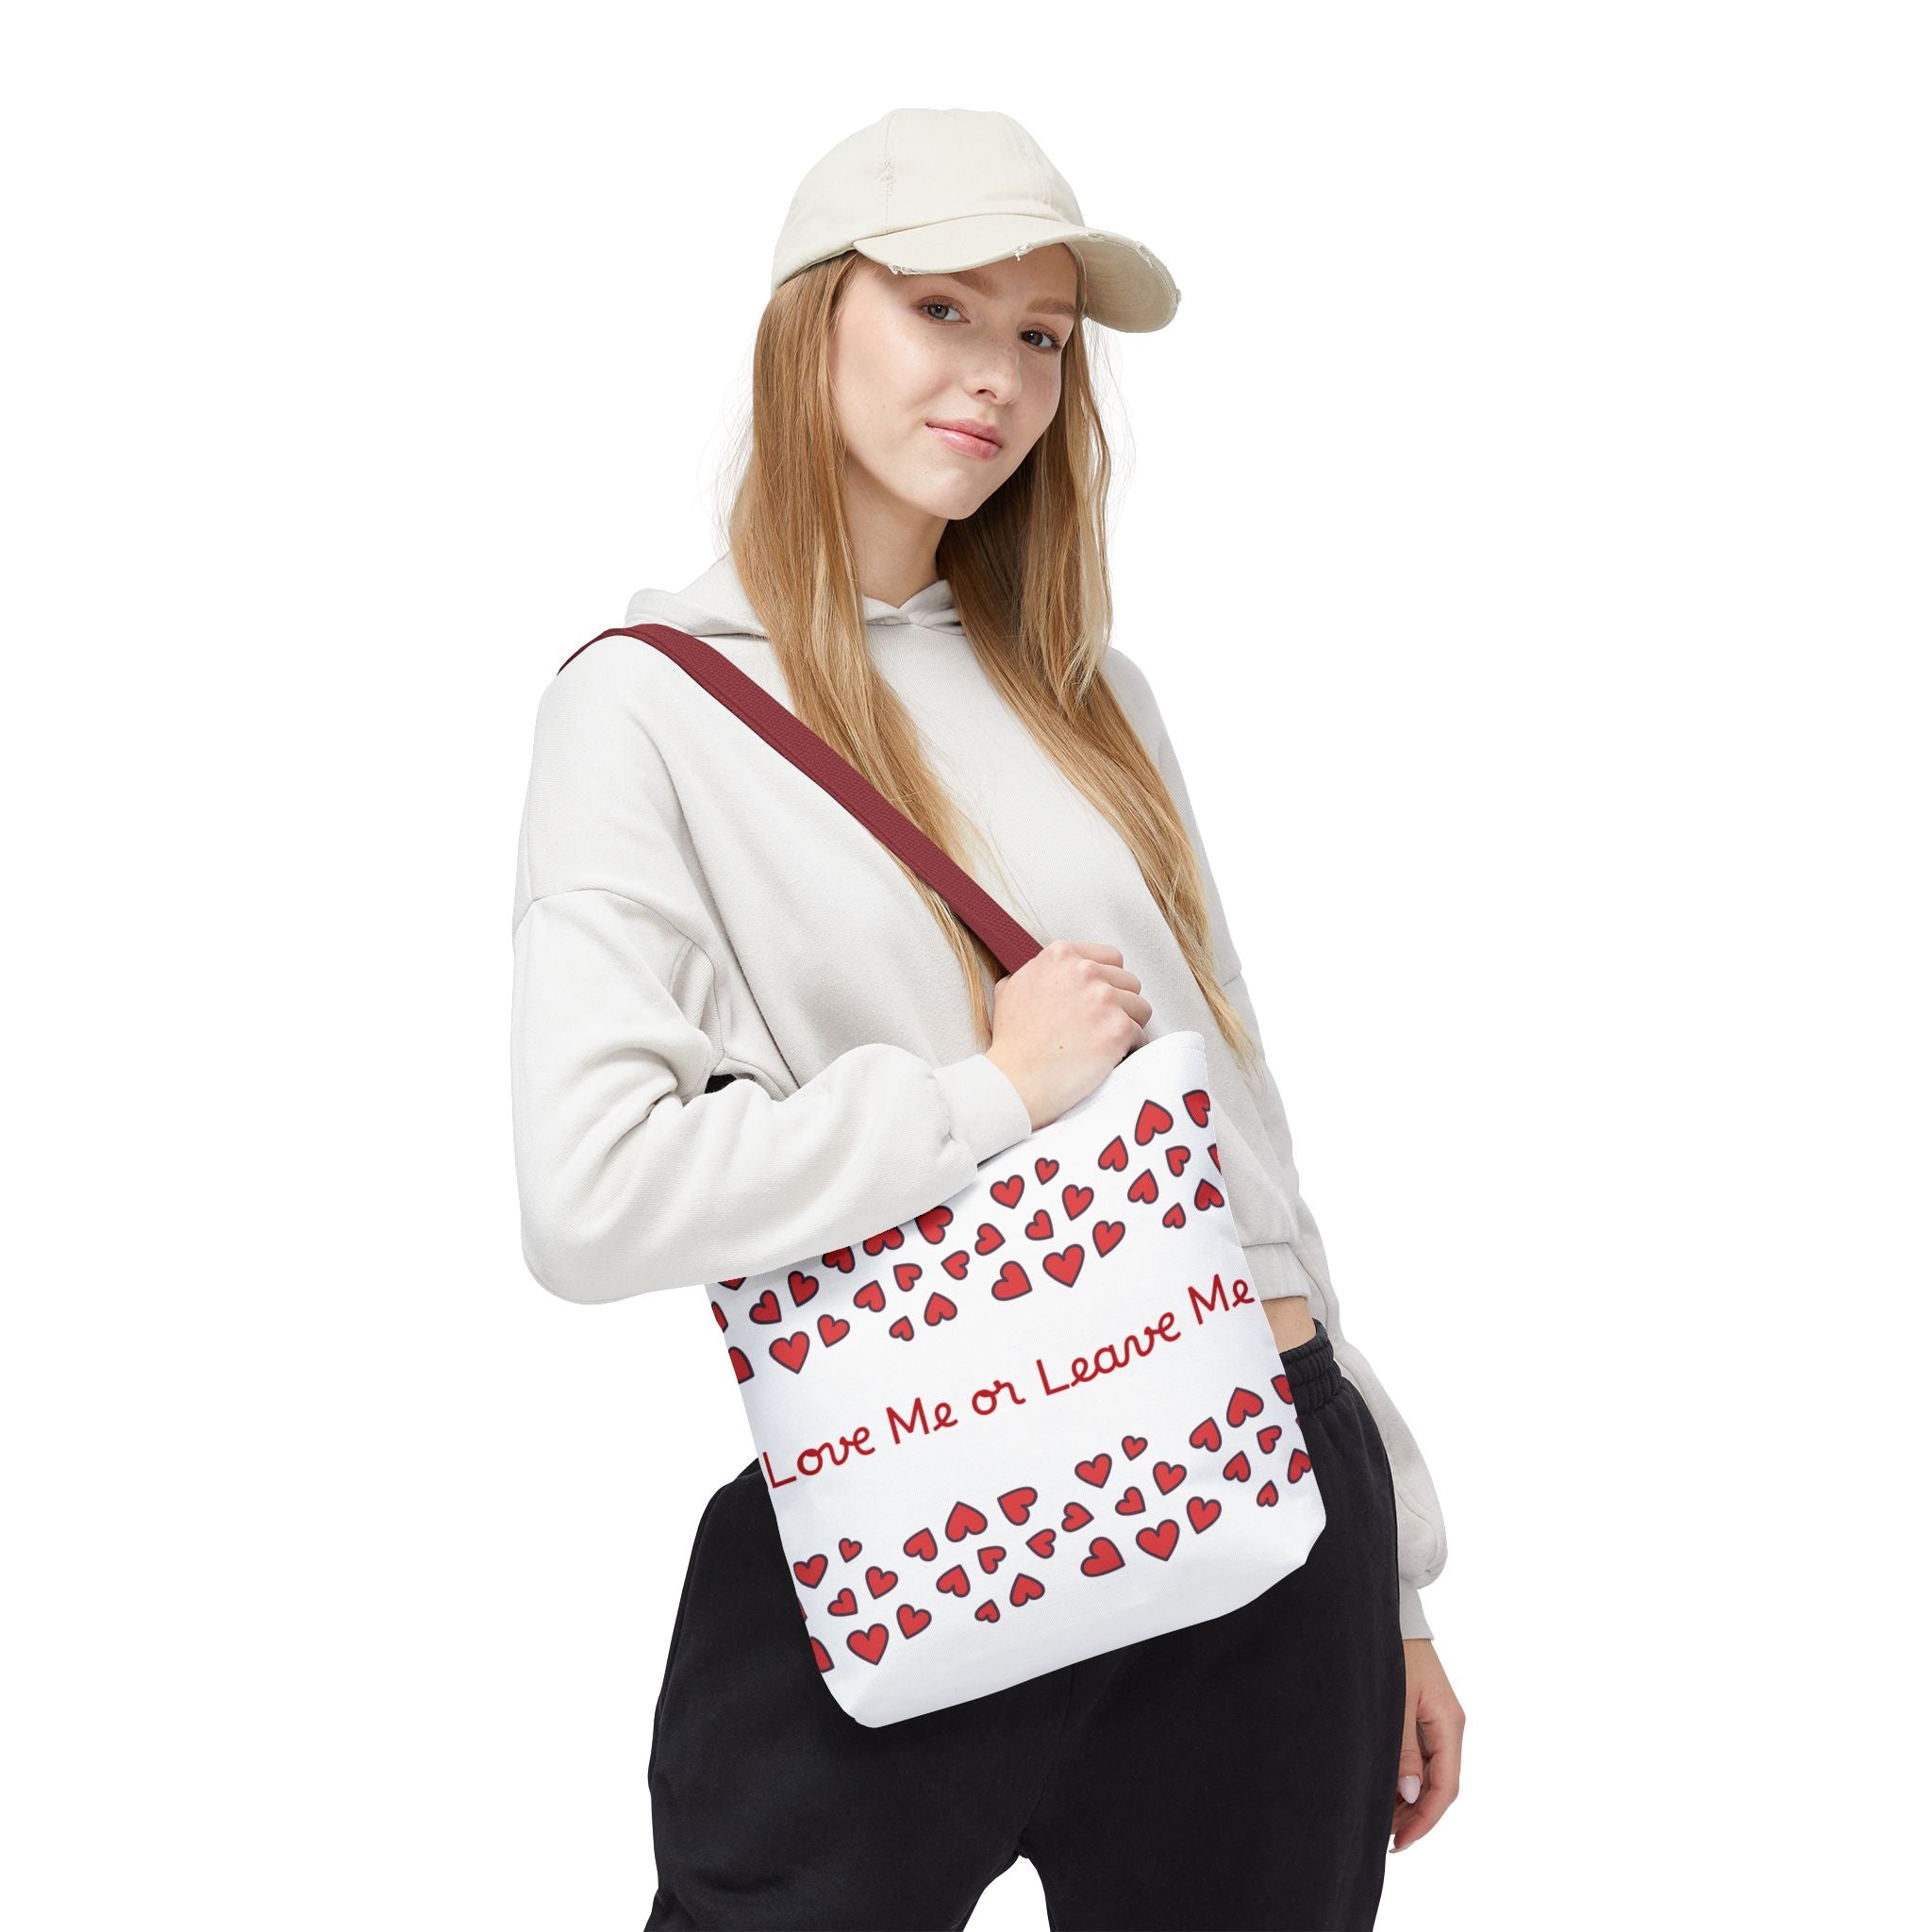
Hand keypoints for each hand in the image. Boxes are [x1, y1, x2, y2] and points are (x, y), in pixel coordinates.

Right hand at [984, 940, 1150, 1128]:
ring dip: (1127, 1024)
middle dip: (1119, 1004)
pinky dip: (1129, 1049)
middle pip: (1128, 982)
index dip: (1107, 981)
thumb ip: (1036, 972)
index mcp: (1061, 956)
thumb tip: (1047, 972)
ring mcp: (1104, 999)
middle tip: (1101, 1026)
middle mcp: (1084, 971)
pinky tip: (1110, 1058)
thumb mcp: (1010, 988)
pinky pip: (1141, 1035)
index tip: (1099, 1000)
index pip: (1110, 958)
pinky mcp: (1118, 1029)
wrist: (1014, 1079)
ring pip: (1140, 1007)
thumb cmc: (1011, 1042)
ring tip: (1106, 1043)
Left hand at [1391, 1638, 1463, 1851]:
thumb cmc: (1394, 1652)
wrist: (1392, 1613)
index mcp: (1449, 1724)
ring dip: (1410, 1799)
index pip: (1445, 1787)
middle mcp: (1449, 1726)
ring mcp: (1438, 1720)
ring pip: (1430, 1773)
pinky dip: (1405, 1777)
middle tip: (1386, 1838)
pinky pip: (1421, 1756)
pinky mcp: (1425, 1713)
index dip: (1424, 1819)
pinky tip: (1386, 1788)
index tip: (1401, 1843)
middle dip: (1416, 1815)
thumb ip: (1403, 1748)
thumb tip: (1410, 1793)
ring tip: (1382, 1820)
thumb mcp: (1396, 1701)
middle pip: (1440, 1785)